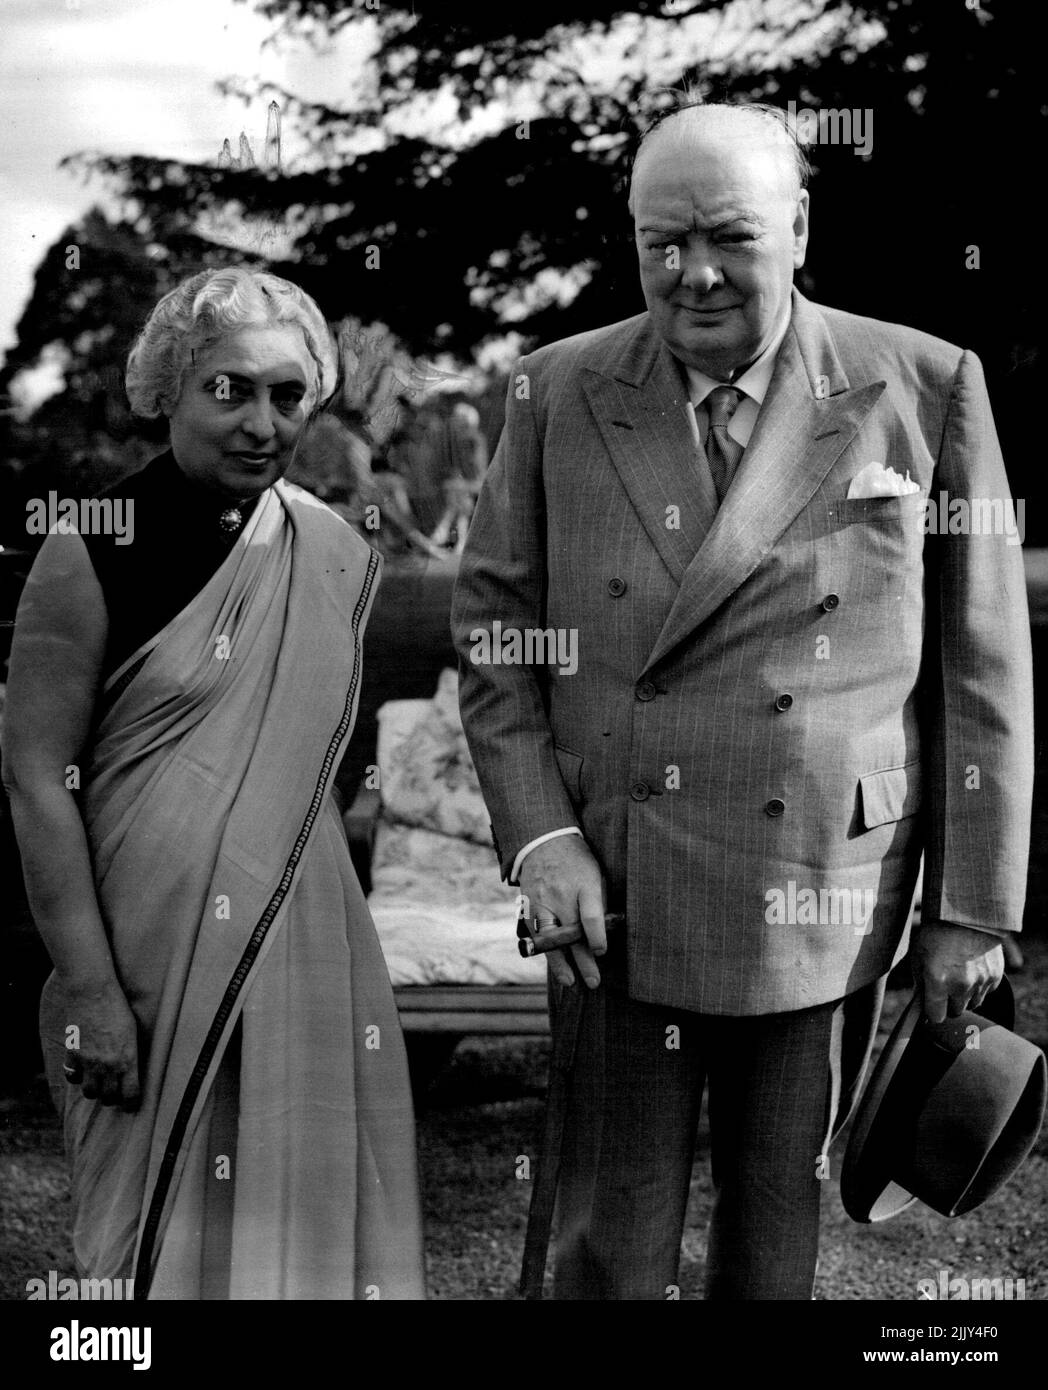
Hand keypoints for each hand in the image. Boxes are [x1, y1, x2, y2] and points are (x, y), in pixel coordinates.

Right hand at [59, 977, 141, 1110]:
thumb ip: (131, 1053)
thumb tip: (131, 1070)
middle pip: (108, 1098)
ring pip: (89, 1092)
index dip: (132, 1103)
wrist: (92, 991)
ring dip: (94, 1090)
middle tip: (115, 1093)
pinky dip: (76, 1077)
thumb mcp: (133, 1031)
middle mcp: (108, 1065)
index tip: (132, 1104)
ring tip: (98, 1084)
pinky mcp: (72, 1054)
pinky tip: (82, 1071)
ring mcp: (88, 1061)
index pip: (131, 1094)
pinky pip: (72, 1077)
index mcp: (128, 1059)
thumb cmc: (118, 1006)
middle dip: (113, 1099)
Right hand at [518, 835, 605, 989]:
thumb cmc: (577, 861)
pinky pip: (536, 934)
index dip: (598, 938)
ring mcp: (541, 902)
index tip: (602, 952)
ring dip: (559, 963)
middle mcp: (560, 895)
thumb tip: (605, 933)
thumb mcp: (596, 874)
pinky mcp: (528, 907)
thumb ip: (599, 903)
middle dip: (583, 961)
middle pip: (571, 934)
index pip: (591, 917)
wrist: (543, 841)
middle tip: (594, 982)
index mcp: (584, 884)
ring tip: (569, 981)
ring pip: (550, 939)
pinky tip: (555, 965)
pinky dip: (546, 951)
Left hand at [911, 922, 1005, 1023]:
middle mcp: (961, 985)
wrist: (965, 914)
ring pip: (972, 1004)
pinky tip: (972, 967)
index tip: (931, 1004)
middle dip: (948, 1003)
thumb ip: (920, 983)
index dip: (932, 1011)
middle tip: (944, 985)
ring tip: (958, 974)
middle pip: (955, 1012)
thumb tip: (921, 1004)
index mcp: (938, 980)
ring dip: (965, 995)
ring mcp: (980, 981)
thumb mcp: (919, 955)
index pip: (936, 1016)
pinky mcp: (995, 976)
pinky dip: (979, 985)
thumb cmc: (936, 933)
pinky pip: (986, 992)